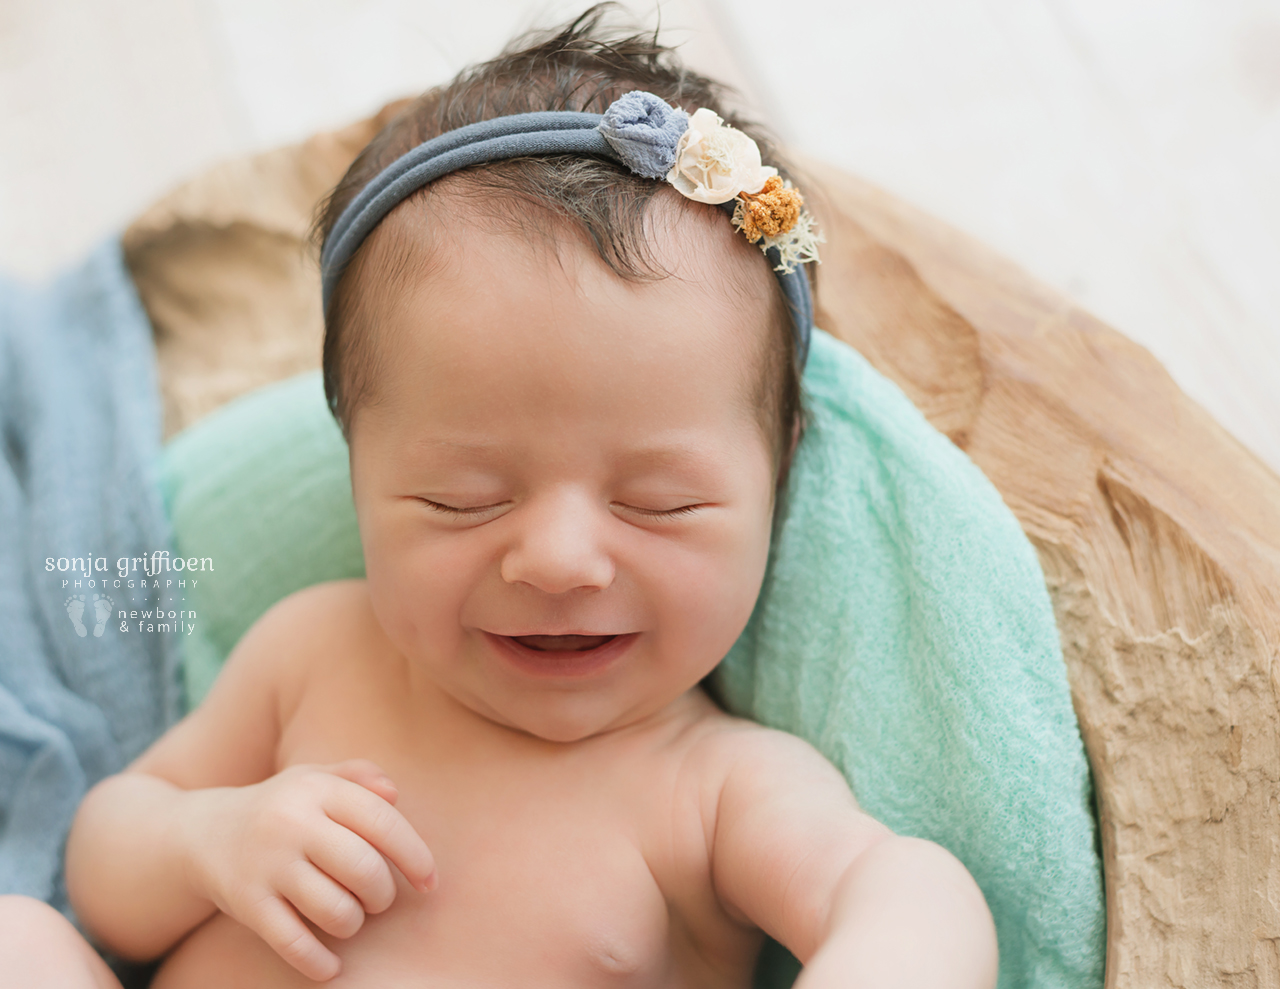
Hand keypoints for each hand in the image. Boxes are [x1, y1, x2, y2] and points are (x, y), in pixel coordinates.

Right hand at [182, 759, 435, 980]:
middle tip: (377, 899)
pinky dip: (319, 962)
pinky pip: (293, 943)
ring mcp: (267, 865)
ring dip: (353, 924)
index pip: (383, 821)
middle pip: (364, 869)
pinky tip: (331, 966)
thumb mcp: (317, 779)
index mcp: (317, 789)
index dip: (416, 856)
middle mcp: (291, 823)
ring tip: (349, 917)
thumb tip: (395, 793)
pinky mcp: (247, 904)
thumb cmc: (283, 807)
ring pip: (335, 910)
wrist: (202, 834)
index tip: (430, 883)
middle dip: (382, 895)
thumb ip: (360, 775)